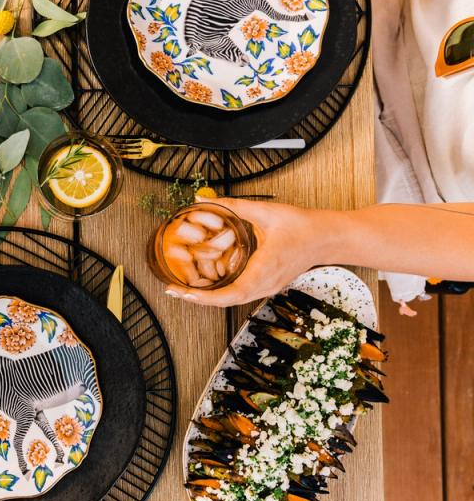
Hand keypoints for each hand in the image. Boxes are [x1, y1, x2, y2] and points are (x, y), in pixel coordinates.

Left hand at [164, 197, 330, 306]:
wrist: (327, 237)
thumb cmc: (301, 225)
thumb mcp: (265, 211)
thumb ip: (232, 206)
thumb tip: (202, 200)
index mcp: (265, 269)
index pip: (232, 293)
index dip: (206, 297)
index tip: (184, 293)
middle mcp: (265, 284)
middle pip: (227, 301)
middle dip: (198, 299)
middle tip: (172, 290)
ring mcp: (267, 288)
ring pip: (233, 299)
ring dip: (207, 296)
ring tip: (183, 288)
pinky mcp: (267, 285)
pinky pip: (240, 293)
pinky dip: (220, 291)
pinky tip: (206, 283)